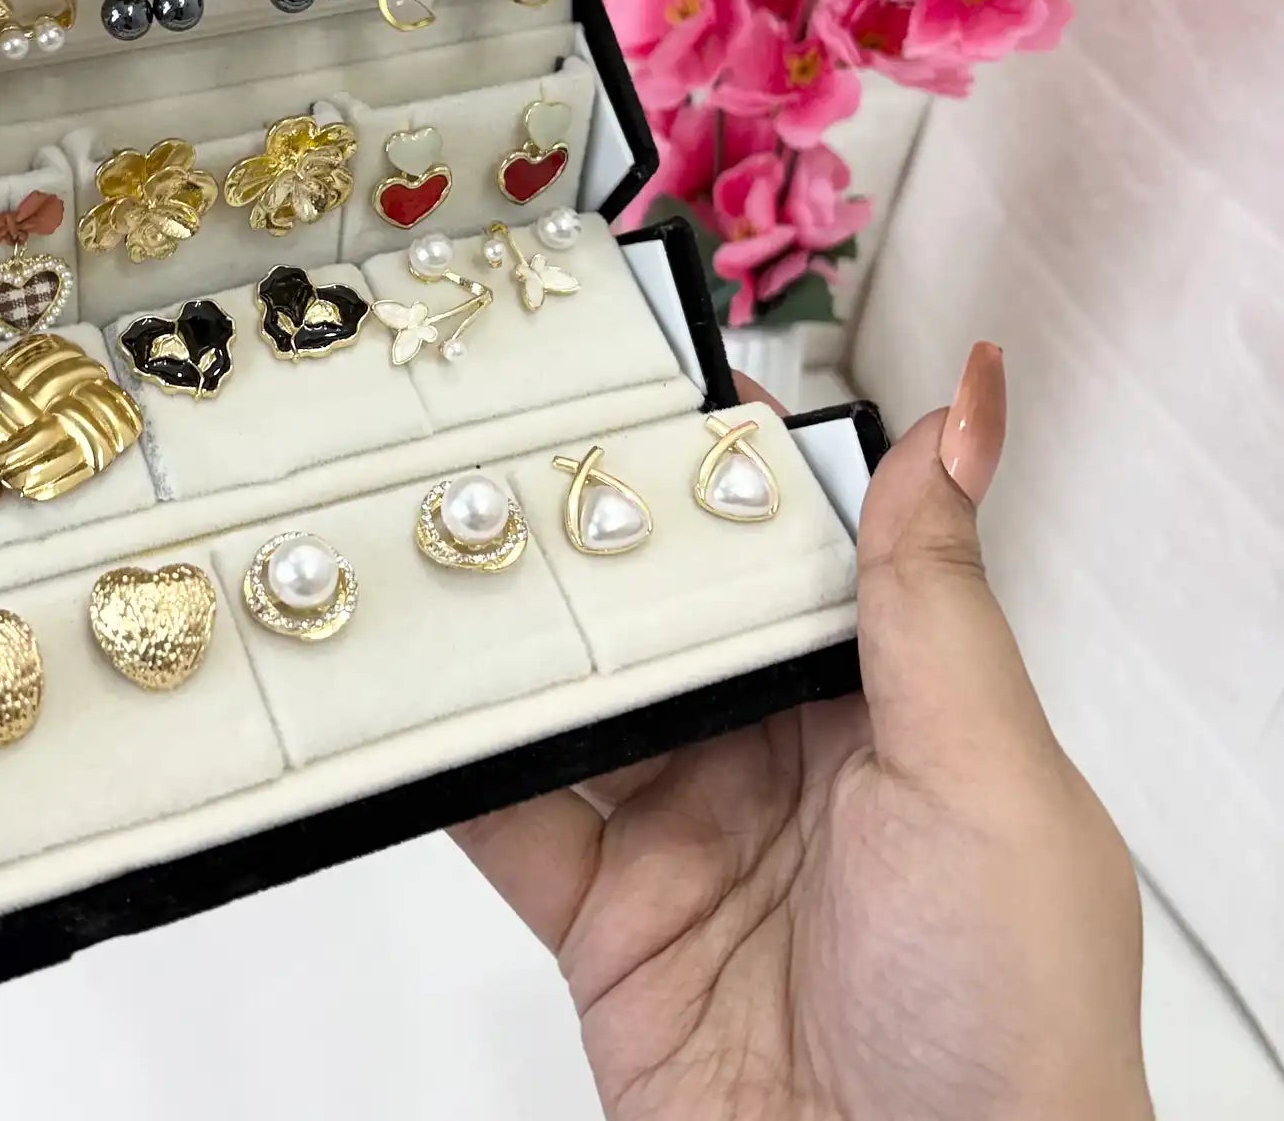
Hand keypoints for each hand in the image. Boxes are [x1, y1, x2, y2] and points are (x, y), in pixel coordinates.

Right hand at [452, 348, 1151, 1120]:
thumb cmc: (1010, 1027)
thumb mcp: (984, 781)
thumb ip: (931, 603)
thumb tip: (960, 425)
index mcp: (886, 715)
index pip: (787, 560)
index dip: (719, 482)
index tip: (646, 398)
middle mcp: (781, 766)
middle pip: (664, 626)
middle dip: (595, 553)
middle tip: (514, 465)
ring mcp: (687, 840)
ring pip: (578, 708)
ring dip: (513, 646)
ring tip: (451, 562)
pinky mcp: (607, 923)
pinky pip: (512, 821)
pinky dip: (452, 767)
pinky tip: (416, 707)